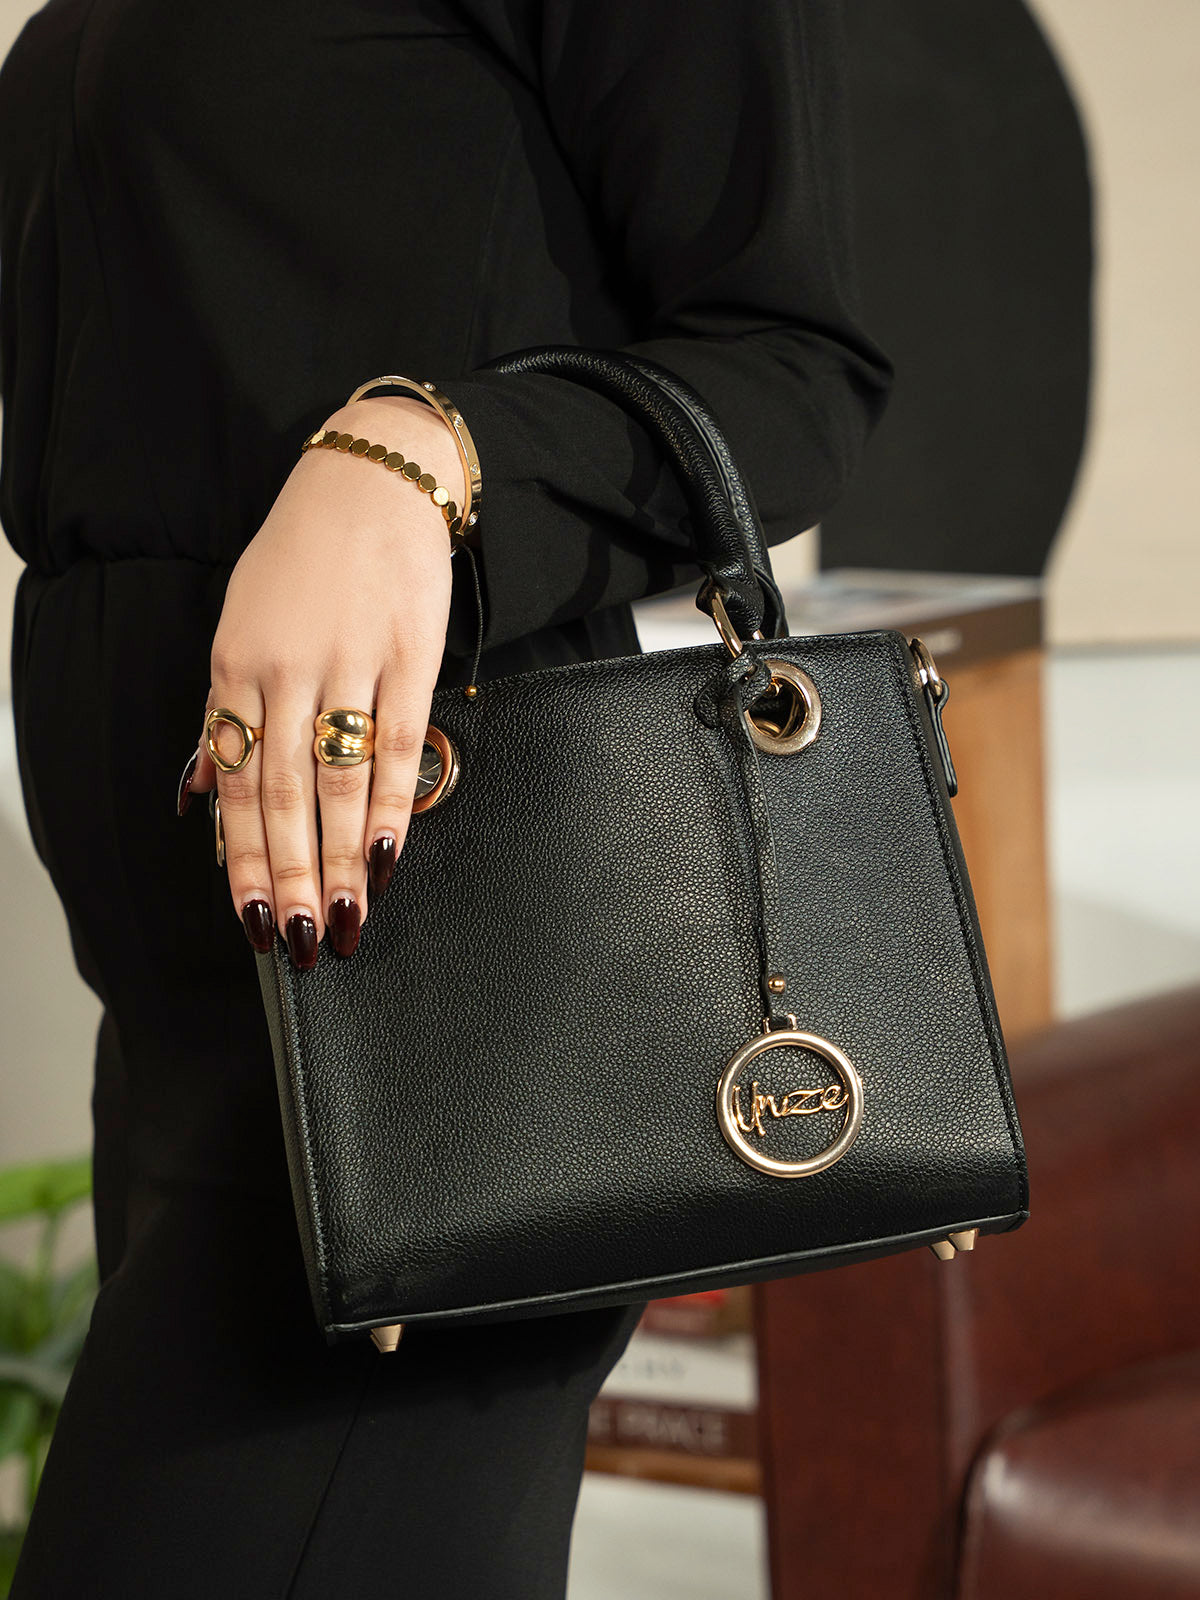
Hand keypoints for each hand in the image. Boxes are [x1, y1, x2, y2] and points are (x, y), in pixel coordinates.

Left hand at [178, 395, 462, 964]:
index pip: (233, 781)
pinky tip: (387, 855)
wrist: (371, 478)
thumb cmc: (304, 558)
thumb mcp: (242, 623)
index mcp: (234, 664)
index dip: (241, 858)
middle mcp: (283, 668)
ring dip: (339, 858)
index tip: (253, 919)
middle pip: (282, 794)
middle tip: (300, 941)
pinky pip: (399, 744)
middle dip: (290, 876)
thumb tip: (200, 790)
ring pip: (338, 780)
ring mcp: (347, 662)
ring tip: (345, 919)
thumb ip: (225, 710)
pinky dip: (392, 804)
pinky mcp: (408, 654)